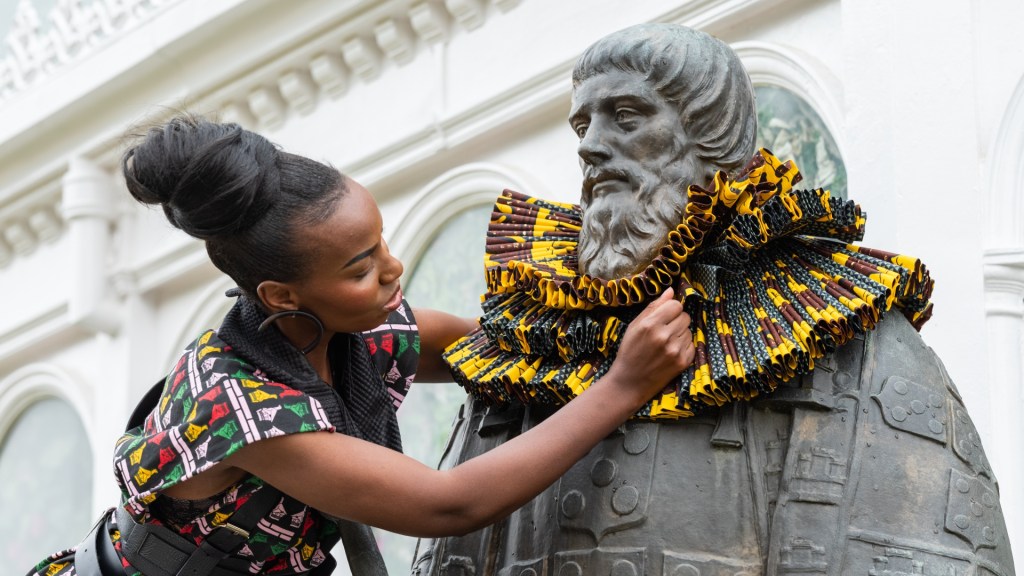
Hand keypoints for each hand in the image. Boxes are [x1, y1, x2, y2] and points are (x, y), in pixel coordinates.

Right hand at [606, 288, 694, 402]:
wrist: (630, 382)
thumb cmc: (630, 351)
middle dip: (676, 321)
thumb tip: (671, 291)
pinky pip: (691, 344)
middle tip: (664, 331)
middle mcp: (664, 336)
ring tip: (665, 344)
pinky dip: (683, 346)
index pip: (676, 305)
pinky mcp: (683, 362)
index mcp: (650, 324)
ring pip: (689, 330)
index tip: (664, 317)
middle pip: (685, 316)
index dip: (670, 309)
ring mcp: (675, 350)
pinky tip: (670, 352)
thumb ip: (653, 307)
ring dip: (680, 334)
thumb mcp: (635, 326)